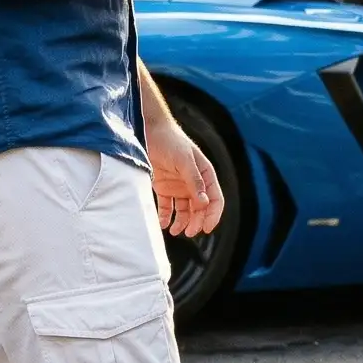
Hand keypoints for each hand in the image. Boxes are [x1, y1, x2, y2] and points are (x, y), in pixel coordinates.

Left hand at [146, 117, 223, 237]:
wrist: (147, 130)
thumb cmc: (170, 141)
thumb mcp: (184, 159)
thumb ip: (194, 180)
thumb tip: (204, 202)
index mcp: (205, 174)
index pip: (215, 199)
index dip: (213, 215)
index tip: (207, 228)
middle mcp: (194, 183)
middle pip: (200, 209)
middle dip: (196, 222)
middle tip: (189, 232)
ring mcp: (179, 186)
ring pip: (185, 211)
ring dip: (182, 222)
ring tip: (174, 231)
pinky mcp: (164, 187)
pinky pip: (167, 207)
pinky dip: (166, 217)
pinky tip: (163, 223)